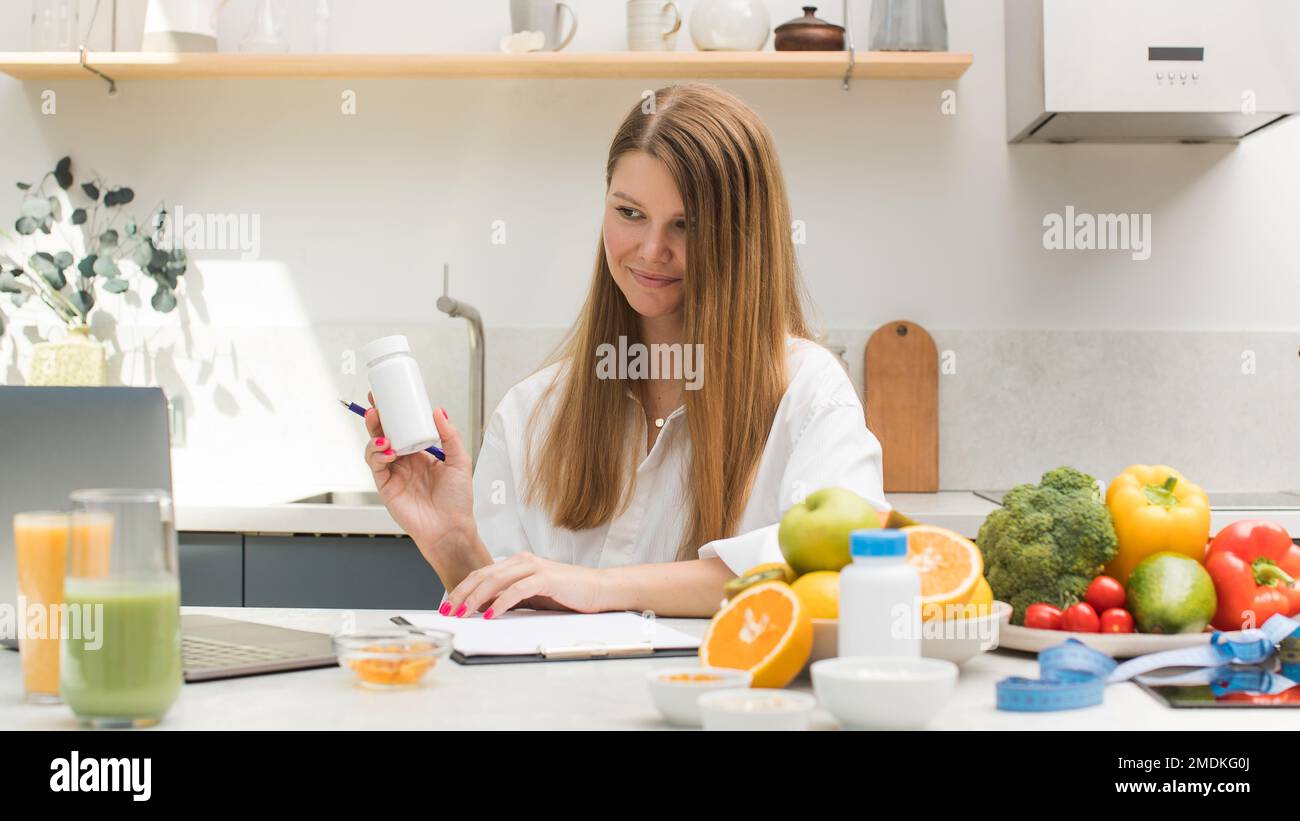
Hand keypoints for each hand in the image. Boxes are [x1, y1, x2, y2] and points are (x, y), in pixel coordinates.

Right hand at [364, 392, 477, 564]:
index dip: (395, 412)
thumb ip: (450, 436)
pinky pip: (376, 465)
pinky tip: (387, 449)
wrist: (450, 528)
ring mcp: (394, 473)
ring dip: (375, 435)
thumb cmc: (457, 500)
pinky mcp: (385, 486)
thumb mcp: (459, 461)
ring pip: (375, 447)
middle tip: (376, 404)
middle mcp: (405, 461)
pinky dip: (377, 454)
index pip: (404, 427)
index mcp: (422, 453)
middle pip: (385, 433)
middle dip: (377, 418)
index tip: (388, 395)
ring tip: (381, 429)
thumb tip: (438, 410)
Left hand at [441, 553, 605, 618]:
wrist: (599, 589)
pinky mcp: (546, 578)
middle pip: (483, 576)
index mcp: (516, 563)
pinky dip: (501, 602)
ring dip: (476, 598)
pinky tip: (491, 613)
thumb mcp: (531, 597)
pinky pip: (518, 590)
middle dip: (462, 594)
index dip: (461, 589)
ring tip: (463, 613)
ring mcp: (534, 567)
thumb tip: (482, 608)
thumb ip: (508, 598)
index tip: (447, 605)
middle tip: (448, 611)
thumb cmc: (567, 593)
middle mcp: (522, 561)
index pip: (481, 574)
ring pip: (496, 581)